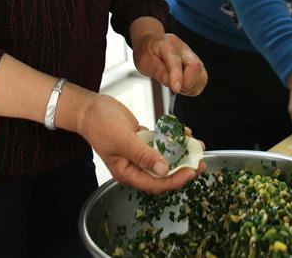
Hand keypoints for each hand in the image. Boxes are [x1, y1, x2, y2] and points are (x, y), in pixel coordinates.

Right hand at [76, 91, 205, 191]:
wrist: (90, 108)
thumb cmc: (101, 125)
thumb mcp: (123, 140)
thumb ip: (143, 155)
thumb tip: (164, 169)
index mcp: (128, 172)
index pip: (156, 183)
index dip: (175, 180)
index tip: (191, 171)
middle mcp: (135, 165)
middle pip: (163, 172)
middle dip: (183, 168)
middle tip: (201, 161)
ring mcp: (139, 152)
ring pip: (164, 156)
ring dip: (180, 152)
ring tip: (197, 147)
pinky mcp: (141, 139)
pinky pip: (160, 142)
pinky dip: (171, 139)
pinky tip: (183, 133)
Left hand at [132, 31, 207, 95]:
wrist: (150, 43)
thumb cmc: (147, 51)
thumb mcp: (143, 60)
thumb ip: (157, 71)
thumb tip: (171, 83)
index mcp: (167, 44)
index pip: (175, 60)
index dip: (177, 76)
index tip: (176, 89)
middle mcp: (183, 48)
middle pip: (195, 66)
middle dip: (187, 83)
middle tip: (174, 88)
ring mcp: (192, 56)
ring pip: (202, 75)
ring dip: (190, 87)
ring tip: (176, 86)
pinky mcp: (196, 65)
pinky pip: (202, 80)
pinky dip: (193, 88)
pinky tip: (182, 85)